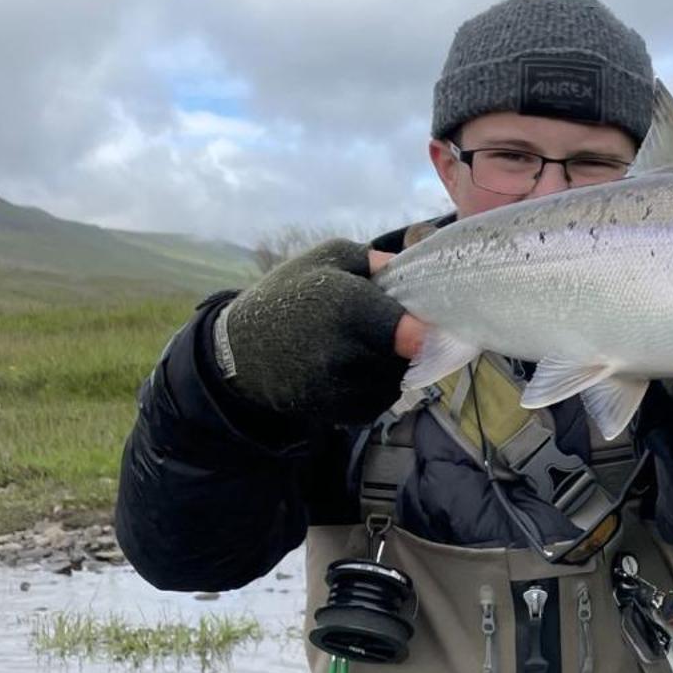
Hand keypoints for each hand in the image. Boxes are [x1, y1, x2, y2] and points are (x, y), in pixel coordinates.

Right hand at [213, 239, 424, 428]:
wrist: (240, 351)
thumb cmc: (288, 296)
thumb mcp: (327, 259)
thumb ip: (375, 261)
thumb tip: (413, 267)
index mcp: (346, 306)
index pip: (408, 334)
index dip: (427, 333)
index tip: (433, 328)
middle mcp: (344, 353)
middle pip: (410, 356)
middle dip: (408, 342)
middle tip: (388, 327)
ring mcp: (340, 388)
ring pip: (397, 380)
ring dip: (392, 364)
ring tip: (365, 346)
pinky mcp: (339, 413)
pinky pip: (380, 401)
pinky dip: (377, 386)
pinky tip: (354, 368)